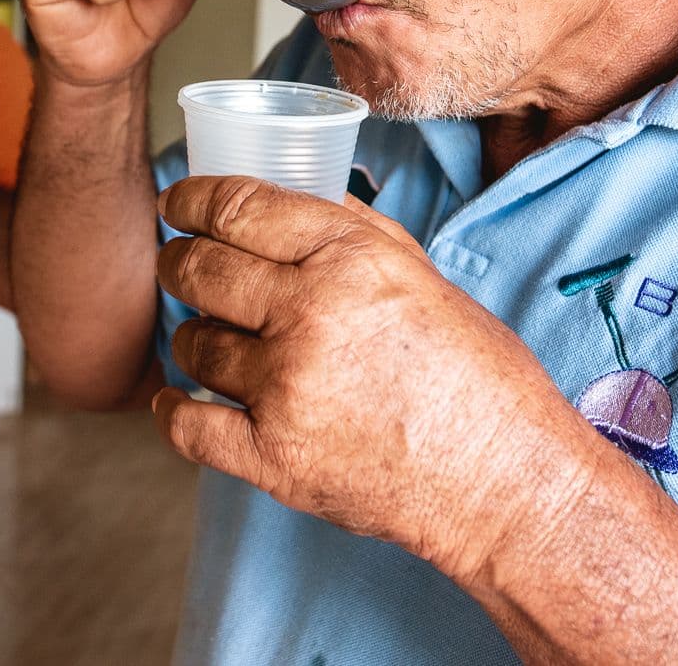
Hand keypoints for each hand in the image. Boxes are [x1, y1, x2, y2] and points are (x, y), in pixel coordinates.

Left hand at [153, 176, 597, 584]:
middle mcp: (311, 314)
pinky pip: (187, 424)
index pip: (238, 208)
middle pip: (200, 268)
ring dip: (196, 338)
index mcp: (351, 259)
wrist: (504, 481)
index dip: (193, 200)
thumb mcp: (422, 276)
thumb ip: (352, 232)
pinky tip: (178, 402)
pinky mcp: (273, 457)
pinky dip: (173, 412)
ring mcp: (287, 388)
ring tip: (217, 342)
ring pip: (194, 343)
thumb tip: (295, 196)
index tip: (178, 204)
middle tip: (181, 266)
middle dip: (179, 262)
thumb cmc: (478, 377)